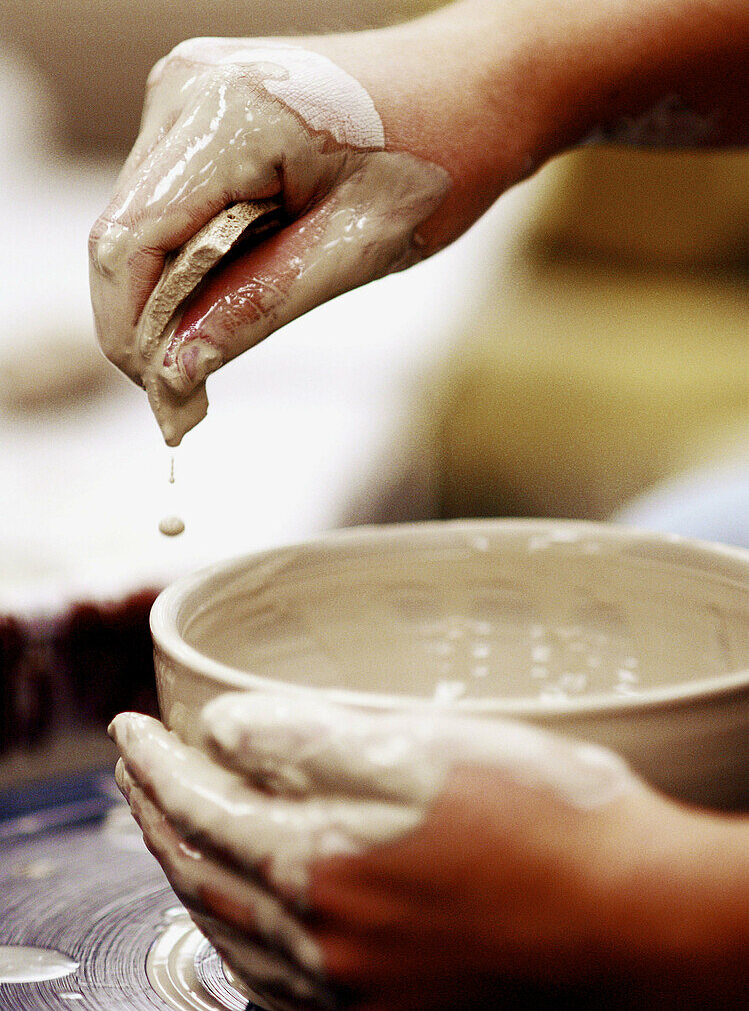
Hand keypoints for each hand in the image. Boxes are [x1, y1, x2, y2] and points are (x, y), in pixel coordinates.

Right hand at [87, 3, 547, 442]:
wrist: (479, 84)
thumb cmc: (440, 157)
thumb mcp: (357, 249)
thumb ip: (256, 307)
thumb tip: (173, 372)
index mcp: (227, 113)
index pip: (127, 240)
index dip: (129, 330)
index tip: (165, 403)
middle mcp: (187, 86)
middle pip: (120, 231)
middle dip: (144, 321)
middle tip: (188, 396)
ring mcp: (189, 88)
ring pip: (137, 219)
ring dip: (165, 292)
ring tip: (214, 346)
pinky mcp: (202, 106)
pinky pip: (168, 198)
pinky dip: (185, 257)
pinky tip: (227, 290)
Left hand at [109, 691, 730, 1009]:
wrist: (637, 922)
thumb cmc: (548, 822)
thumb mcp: (425, 749)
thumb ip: (309, 741)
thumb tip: (221, 730)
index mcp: (324, 866)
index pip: (199, 808)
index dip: (154, 764)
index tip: (128, 730)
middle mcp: (324, 943)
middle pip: (200, 874)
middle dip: (153, 815)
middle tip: (133, 772)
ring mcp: (353, 991)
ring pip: (228, 934)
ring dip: (183, 873)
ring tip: (165, 832)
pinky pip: (273, 985)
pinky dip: (234, 940)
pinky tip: (236, 924)